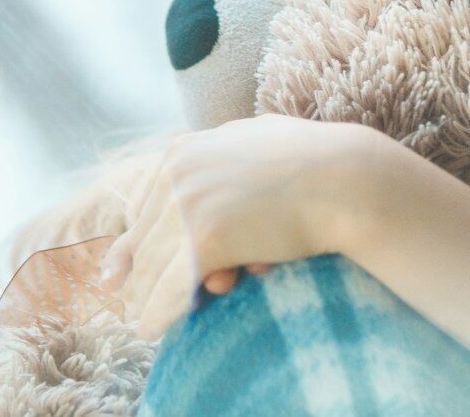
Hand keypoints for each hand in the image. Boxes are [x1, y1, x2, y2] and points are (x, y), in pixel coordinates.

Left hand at [96, 113, 382, 339]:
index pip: (142, 207)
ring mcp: (189, 204)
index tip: (124, 272)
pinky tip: (153, 327)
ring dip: (149, 298)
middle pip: (143, 238)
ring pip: (152, 266)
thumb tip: (178, 149)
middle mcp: (176, 173)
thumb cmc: (308, 162)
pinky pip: (171, 287)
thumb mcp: (247, 142)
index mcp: (182, 151)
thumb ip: (211, 152)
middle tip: (140, 300)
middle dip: (146, 272)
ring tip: (147, 320)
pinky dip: (159, 313)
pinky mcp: (206, 238)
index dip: (139, 244)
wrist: (345, 179)